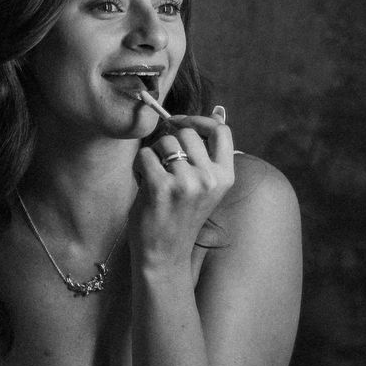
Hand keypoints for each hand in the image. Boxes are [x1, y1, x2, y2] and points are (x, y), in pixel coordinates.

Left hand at [131, 108, 234, 271]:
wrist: (164, 255)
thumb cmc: (179, 217)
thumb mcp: (204, 186)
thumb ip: (208, 152)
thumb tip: (218, 110)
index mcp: (225, 177)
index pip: (221, 130)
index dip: (199, 121)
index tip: (181, 125)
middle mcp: (210, 179)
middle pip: (186, 133)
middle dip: (169, 141)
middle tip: (163, 164)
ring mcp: (187, 183)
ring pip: (164, 142)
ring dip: (153, 155)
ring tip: (155, 178)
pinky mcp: (162, 188)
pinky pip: (145, 156)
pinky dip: (139, 167)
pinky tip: (144, 185)